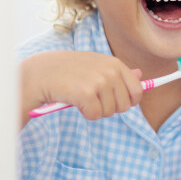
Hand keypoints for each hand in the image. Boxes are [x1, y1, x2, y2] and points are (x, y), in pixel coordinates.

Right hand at [20, 51, 142, 126]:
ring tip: (82, 98)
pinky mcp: (86, 93)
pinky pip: (96, 115)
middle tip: (93, 99)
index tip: (117, 102)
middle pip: (124, 105)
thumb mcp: (95, 65)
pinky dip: (86, 114)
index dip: (129, 101)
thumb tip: (141, 75)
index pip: (137, 90)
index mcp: (114, 63)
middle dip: (110, 107)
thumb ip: (118, 71)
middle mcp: (110, 71)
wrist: (39, 73)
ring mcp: (99, 81)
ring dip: (96, 110)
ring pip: (110, 111)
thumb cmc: (68, 71)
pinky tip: (75, 102)